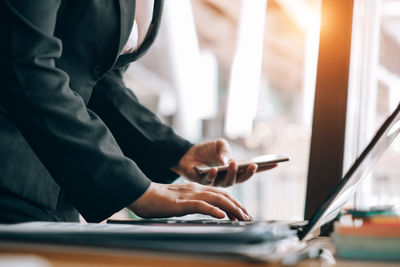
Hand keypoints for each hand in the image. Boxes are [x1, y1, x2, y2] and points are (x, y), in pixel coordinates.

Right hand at [128, 182, 251, 219]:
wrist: (143, 194)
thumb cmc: (159, 200)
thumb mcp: (182, 201)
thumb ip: (195, 203)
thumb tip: (210, 212)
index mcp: (197, 188)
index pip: (221, 194)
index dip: (235, 202)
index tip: (244, 213)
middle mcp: (196, 189)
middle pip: (223, 195)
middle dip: (238, 206)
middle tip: (248, 217)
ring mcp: (190, 195)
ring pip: (216, 199)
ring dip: (231, 209)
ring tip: (242, 217)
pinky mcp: (182, 203)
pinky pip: (200, 205)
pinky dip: (213, 210)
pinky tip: (222, 216)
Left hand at [171, 138, 276, 186]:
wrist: (187, 155)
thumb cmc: (207, 150)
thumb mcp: (219, 144)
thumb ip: (224, 149)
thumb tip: (227, 160)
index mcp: (235, 169)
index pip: (251, 170)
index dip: (264, 168)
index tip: (276, 163)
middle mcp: (228, 178)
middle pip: (241, 179)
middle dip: (248, 173)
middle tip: (253, 165)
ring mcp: (217, 182)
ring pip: (227, 182)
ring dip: (231, 173)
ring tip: (233, 163)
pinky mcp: (203, 182)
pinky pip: (209, 180)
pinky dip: (212, 174)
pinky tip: (214, 168)